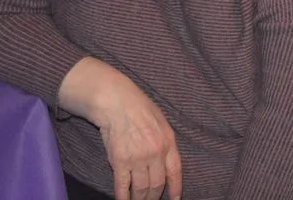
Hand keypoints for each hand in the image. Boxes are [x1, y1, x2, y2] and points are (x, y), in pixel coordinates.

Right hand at [96, 76, 182, 199]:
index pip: (175, 172)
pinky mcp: (120, 162)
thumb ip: (165, 142)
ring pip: (142, 189)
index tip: (175, 199)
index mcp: (169, 142)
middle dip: (154, 197)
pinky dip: (123, 197)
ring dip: (140, 199)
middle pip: (157, 184)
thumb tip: (165, 162)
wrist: (117, 102)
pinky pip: (123, 186)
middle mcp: (156, 152)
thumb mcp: (161, 122)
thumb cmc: (139, 108)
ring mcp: (138, 158)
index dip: (175, 189)